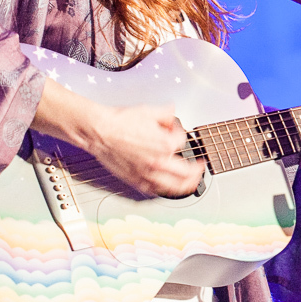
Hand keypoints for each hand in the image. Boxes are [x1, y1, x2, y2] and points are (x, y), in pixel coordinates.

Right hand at [90, 104, 204, 196]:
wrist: (99, 132)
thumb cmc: (119, 123)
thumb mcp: (148, 111)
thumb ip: (165, 113)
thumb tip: (172, 113)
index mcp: (165, 145)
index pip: (182, 141)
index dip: (179, 133)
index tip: (174, 131)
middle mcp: (158, 162)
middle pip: (187, 172)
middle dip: (197, 169)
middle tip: (201, 166)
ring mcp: (147, 173)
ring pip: (174, 187)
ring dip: (187, 185)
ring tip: (192, 182)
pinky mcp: (136, 180)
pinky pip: (156, 190)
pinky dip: (166, 190)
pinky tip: (168, 187)